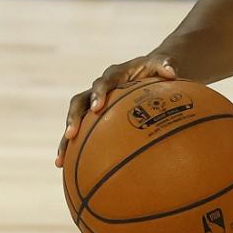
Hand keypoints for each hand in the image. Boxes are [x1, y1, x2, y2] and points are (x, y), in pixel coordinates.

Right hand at [55, 53, 177, 166]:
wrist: (149, 72)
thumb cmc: (157, 70)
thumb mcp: (162, 64)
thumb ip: (164, 65)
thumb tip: (171, 72)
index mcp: (114, 75)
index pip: (102, 84)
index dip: (98, 95)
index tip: (98, 108)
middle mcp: (98, 89)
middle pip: (79, 102)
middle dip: (74, 118)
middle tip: (72, 134)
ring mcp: (94, 103)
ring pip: (76, 120)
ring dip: (67, 139)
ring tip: (61, 160)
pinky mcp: (95, 117)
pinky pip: (83, 133)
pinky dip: (76, 149)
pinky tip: (69, 168)